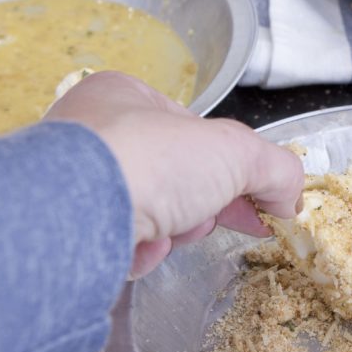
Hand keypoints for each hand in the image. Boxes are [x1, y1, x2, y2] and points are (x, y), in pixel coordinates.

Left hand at [44, 71, 303, 277]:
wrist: (74, 216)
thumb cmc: (147, 161)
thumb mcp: (235, 152)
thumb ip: (274, 168)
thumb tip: (290, 196)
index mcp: (123, 96)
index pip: (193, 133)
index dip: (231, 167)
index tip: (259, 201)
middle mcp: (89, 134)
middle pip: (173, 178)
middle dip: (197, 207)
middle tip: (206, 219)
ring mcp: (71, 183)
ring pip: (147, 214)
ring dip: (168, 233)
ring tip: (162, 235)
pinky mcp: (61, 230)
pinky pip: (115, 245)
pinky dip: (135, 254)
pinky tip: (134, 252)